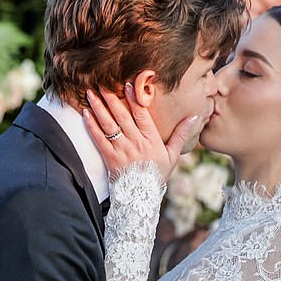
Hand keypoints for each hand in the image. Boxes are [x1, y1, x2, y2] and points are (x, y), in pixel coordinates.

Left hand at [82, 84, 198, 181]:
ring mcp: (122, 150)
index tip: (126, 83)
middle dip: (111, 97)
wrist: (142, 198)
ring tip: (90, 93)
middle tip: (101, 82)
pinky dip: (92, 125)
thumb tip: (194, 116)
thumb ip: (181, 134)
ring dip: (98, 107)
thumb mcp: (173, 156)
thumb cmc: (157, 176)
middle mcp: (136, 142)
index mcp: (151, 139)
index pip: (141, 113)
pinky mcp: (110, 158)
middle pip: (122, 115)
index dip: (133, 97)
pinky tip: (86, 113)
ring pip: (109, 124)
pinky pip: (99, 139)